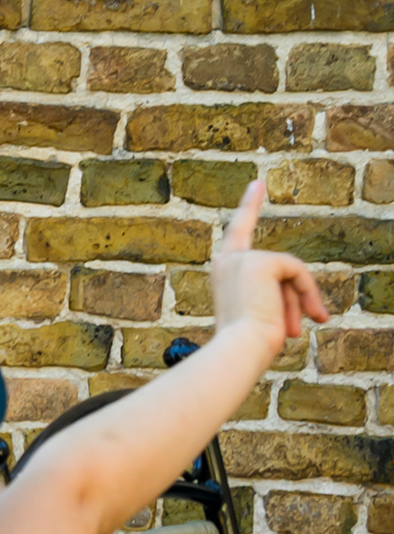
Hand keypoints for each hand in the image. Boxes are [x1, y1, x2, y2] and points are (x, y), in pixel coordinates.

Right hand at [211, 180, 328, 357]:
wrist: (240, 348)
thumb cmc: (248, 342)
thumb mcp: (262, 314)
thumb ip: (277, 296)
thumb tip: (310, 306)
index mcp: (223, 272)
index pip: (237, 234)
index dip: (248, 207)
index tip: (256, 185)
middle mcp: (227, 260)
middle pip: (277, 261)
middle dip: (285, 265)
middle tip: (267, 204)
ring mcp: (241, 259)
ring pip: (291, 271)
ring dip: (301, 301)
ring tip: (295, 329)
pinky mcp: (259, 262)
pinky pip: (297, 272)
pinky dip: (306, 294)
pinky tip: (304, 315)